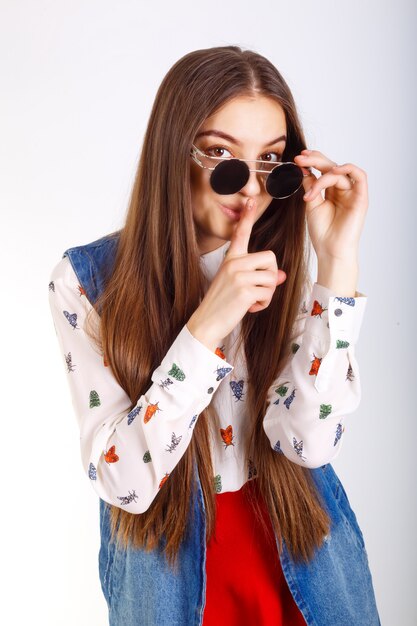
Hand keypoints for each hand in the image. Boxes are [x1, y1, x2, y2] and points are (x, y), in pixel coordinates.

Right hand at [187, 198, 286, 347]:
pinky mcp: (244, 290)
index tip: (250, 201)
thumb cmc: (222, 304)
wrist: (206, 322)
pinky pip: (268, 293)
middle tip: (258, 290)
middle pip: (271, 258)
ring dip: (268, 294)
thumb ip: (260, 277)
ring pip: (272, 277)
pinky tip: (250, 308)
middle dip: (271, 277)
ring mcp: (238, 276)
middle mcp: (233, 263)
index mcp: (230, 259)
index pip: (240, 234)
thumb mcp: (239, 286)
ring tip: (252, 301)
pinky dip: (263, 304)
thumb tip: (281, 275)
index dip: (247, 217)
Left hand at [294, 150, 367, 262]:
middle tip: (299, 159)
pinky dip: (347, 169)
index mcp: (332, 191)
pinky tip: (332, 172)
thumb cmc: (322, 232)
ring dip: (324, 168)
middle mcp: (343, 190)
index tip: (297, 159)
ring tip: (310, 173)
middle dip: (314, 160)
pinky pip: (360, 176)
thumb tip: (304, 169)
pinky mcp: (361, 198)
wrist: (330, 250)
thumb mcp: (311, 204)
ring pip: (340, 171)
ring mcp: (353, 193)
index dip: (312, 161)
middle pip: (331, 166)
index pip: (323, 170)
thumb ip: (310, 186)